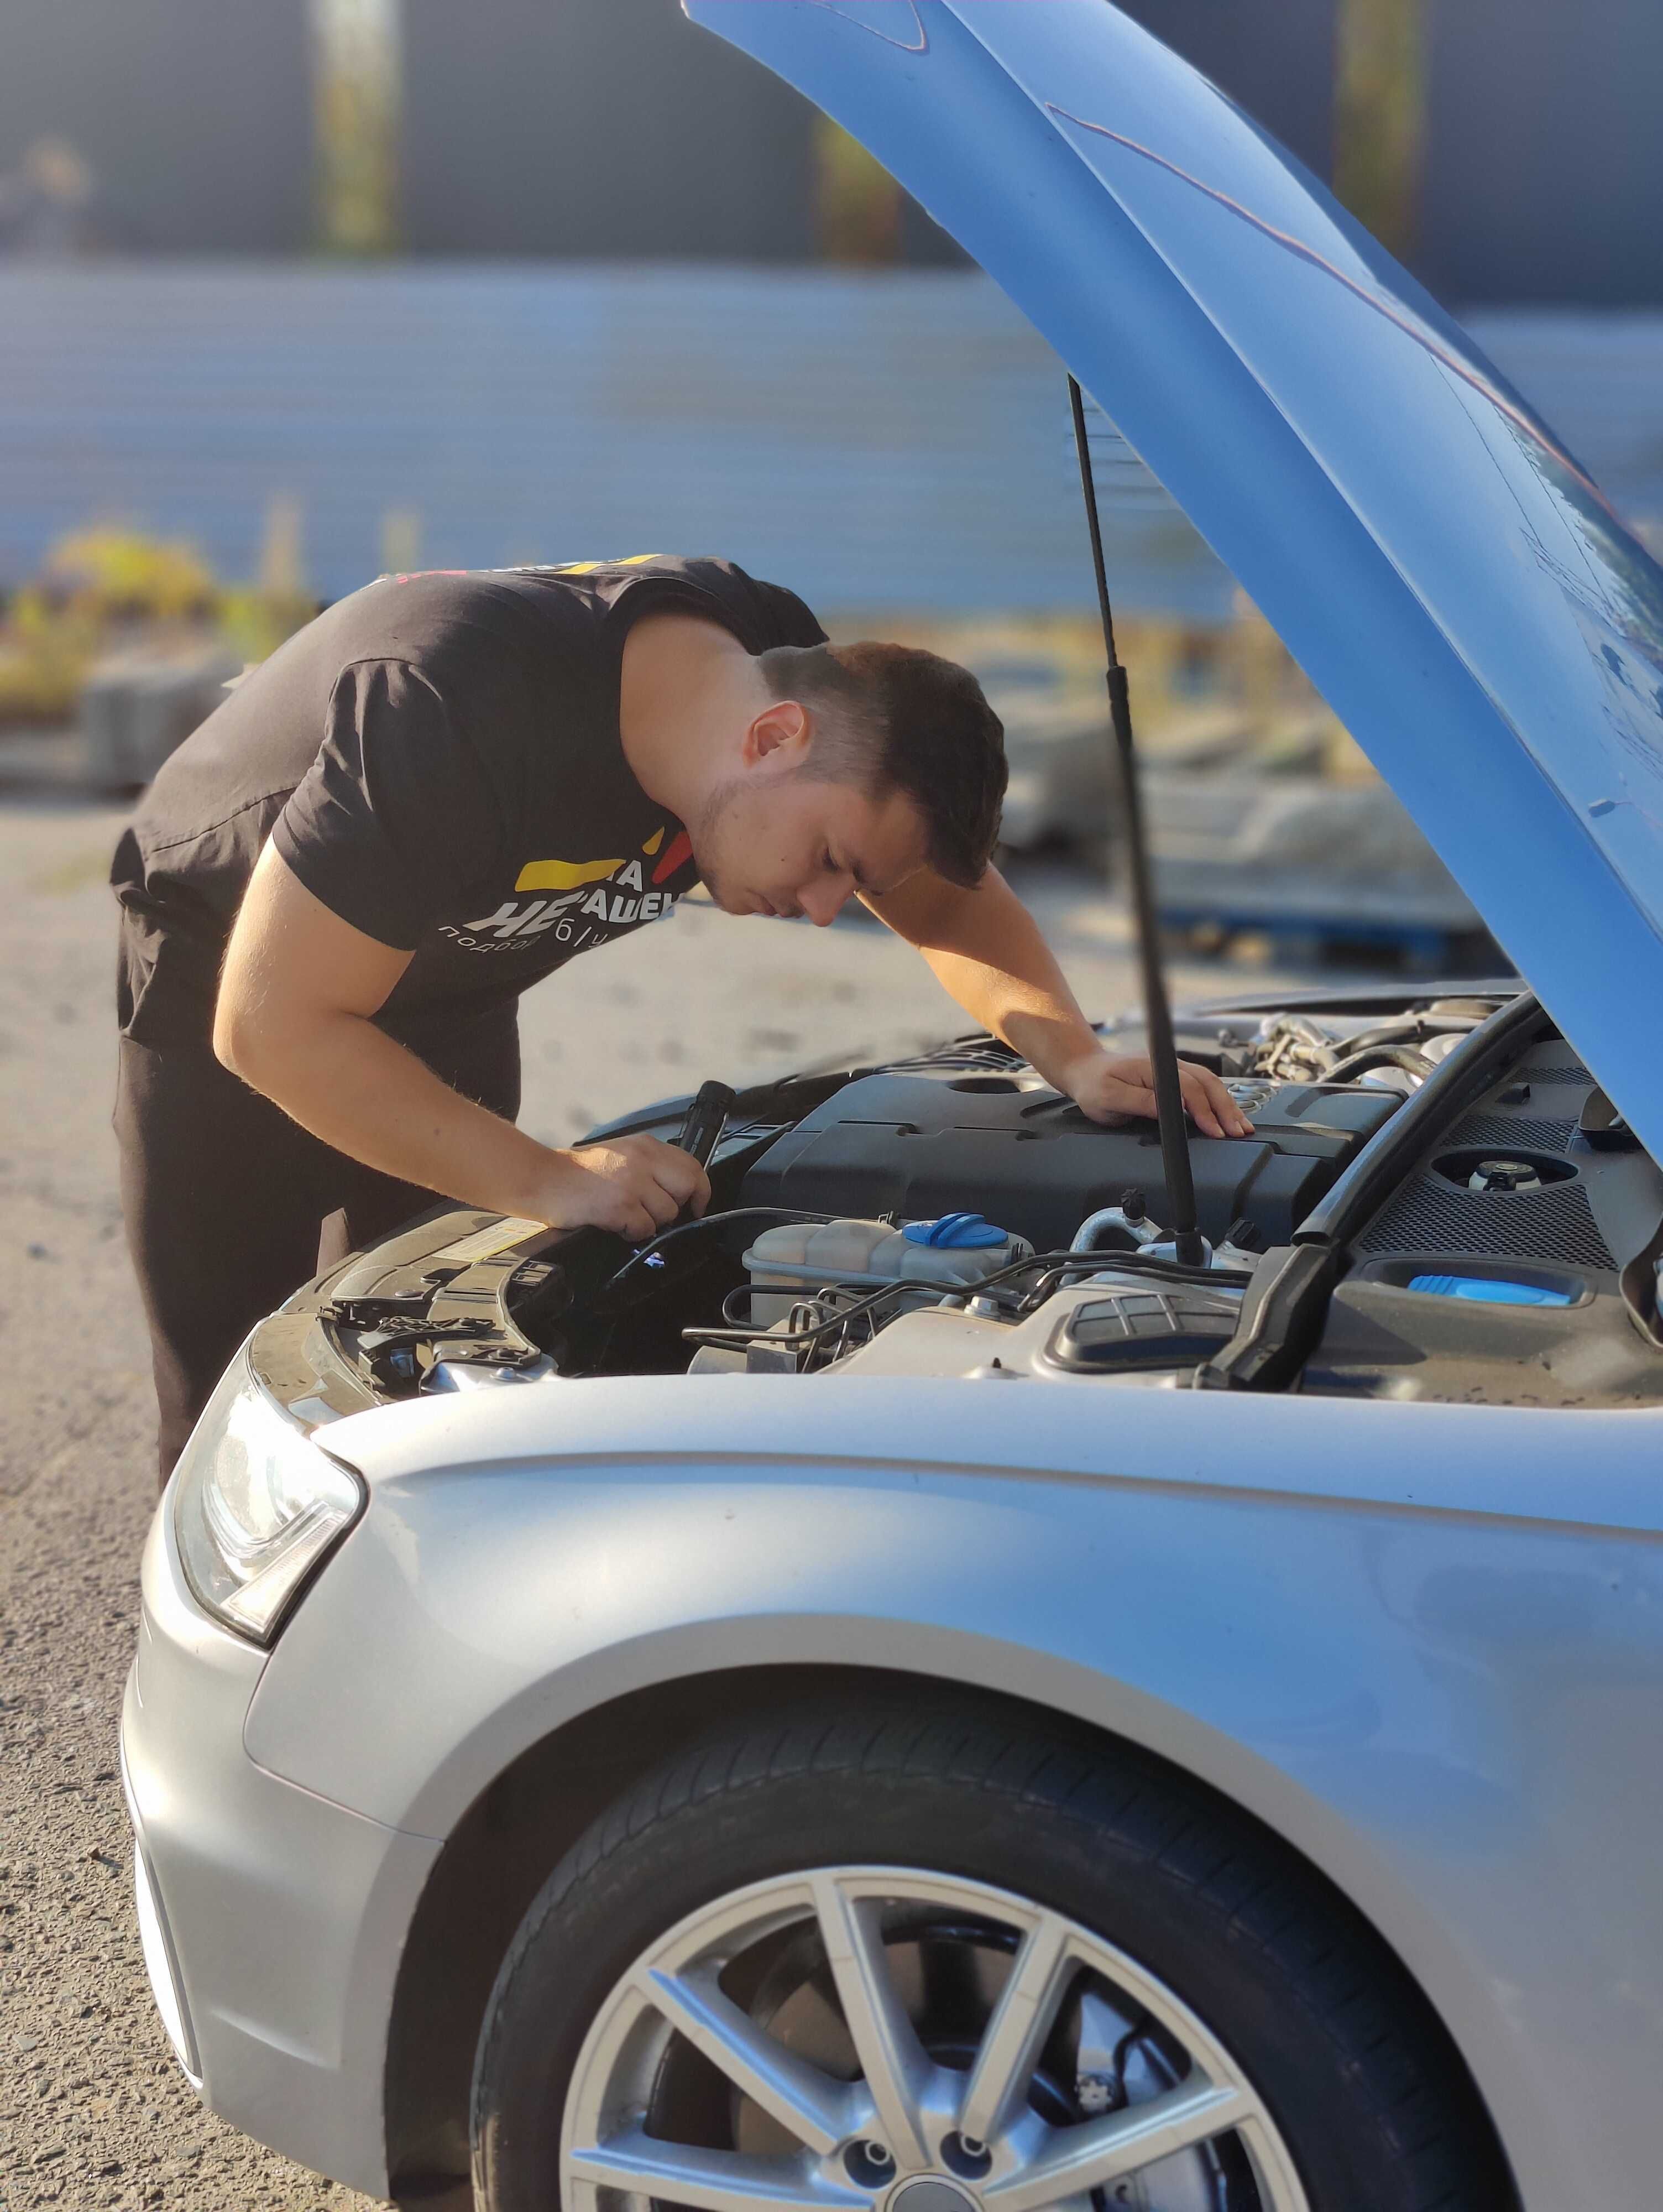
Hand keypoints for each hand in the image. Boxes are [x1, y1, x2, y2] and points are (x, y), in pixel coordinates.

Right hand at [535, 1134, 710, 1240]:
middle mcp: (643, 1160)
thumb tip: (679, 1189)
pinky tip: (616, 1223)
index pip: (692, 1166)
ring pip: (668, 1213)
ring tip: (626, 1215)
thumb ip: (650, 1165)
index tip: (695, 1204)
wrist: (542, 1179)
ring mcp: (633, 1183)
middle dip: (678, 1207)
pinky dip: (633, 1232)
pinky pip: (645, 1229)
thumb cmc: (577, 1172)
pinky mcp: (620, 1206)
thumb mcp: (620, 1154)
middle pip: (688, 1188)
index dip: (700, 1190)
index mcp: (645, 1146)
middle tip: (659, 1214)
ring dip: (650, 1222)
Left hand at [1062, 1049, 1252, 1138]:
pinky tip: (1228, 1114)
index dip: (1204, 1110)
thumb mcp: (1109, 1097)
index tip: (1215, 1130)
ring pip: (1209, 1084)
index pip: (1188, 1087)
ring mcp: (1173, 1069)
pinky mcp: (1174, 1077)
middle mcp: (1167, 1065)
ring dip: (1227, 1105)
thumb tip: (1170, 1109)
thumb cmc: (1093, 1084)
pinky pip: (1202, 1087)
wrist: (1084, 1070)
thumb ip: (1139, 1102)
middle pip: (1206, 1083)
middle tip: (1239, 1132)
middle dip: (1226, 1109)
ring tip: (1242, 1126)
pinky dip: (1218, 1101)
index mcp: (1153, 1067)